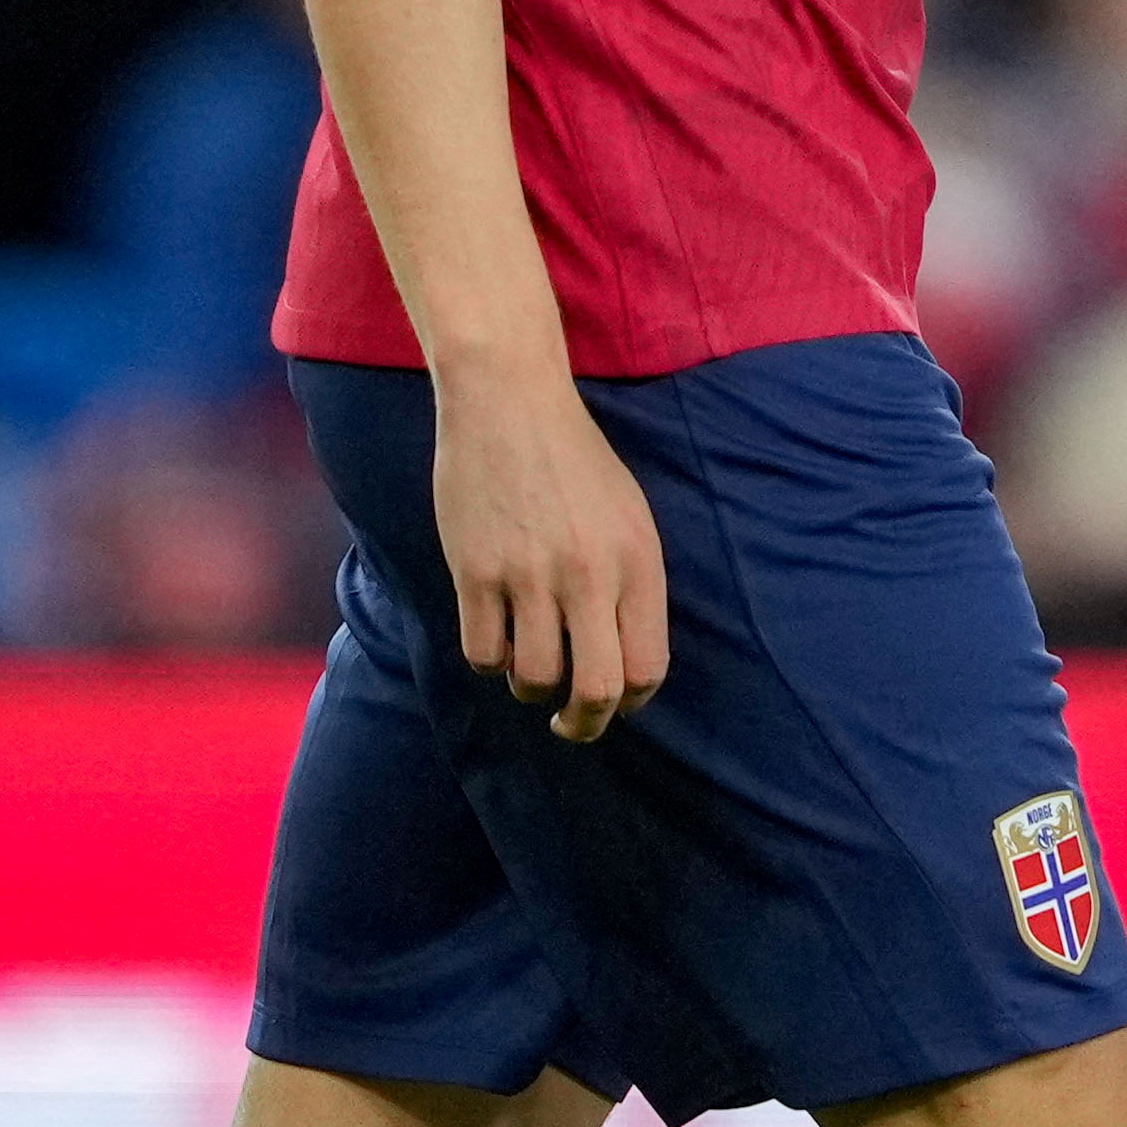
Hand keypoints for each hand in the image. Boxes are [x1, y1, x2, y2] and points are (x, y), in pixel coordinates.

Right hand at [431, 360, 669, 742]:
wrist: (510, 402)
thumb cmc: (574, 460)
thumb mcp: (630, 515)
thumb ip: (632, 584)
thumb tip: (626, 664)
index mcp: (638, 561)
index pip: (648, 668)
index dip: (631, 701)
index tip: (613, 703)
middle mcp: (590, 574)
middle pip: (598, 690)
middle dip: (584, 723)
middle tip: (569, 724)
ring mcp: (531, 574)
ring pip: (535, 679)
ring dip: (531, 689)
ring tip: (527, 669)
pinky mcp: (477, 571)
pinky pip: (484, 653)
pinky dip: (490, 660)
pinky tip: (495, 637)